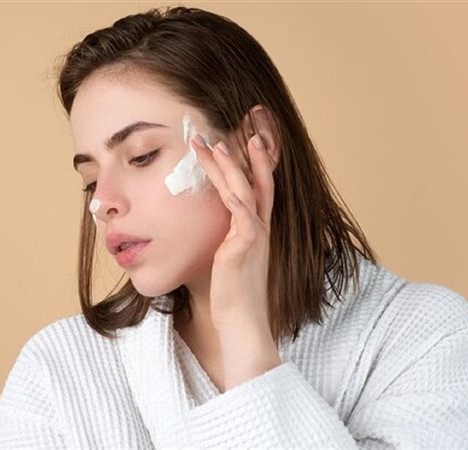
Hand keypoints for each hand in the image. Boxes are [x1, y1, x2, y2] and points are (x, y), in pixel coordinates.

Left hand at [190, 132, 275, 334]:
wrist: (243, 322)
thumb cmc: (232, 294)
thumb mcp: (227, 258)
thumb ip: (222, 238)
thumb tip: (206, 227)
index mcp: (257, 228)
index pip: (260, 185)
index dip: (257, 160)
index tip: (249, 136)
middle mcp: (260, 227)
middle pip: (258, 179)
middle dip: (248, 151)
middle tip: (243, 124)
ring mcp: (255, 235)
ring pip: (245, 190)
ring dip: (230, 165)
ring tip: (217, 143)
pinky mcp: (245, 246)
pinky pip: (242, 214)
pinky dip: (235, 195)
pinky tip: (224, 181)